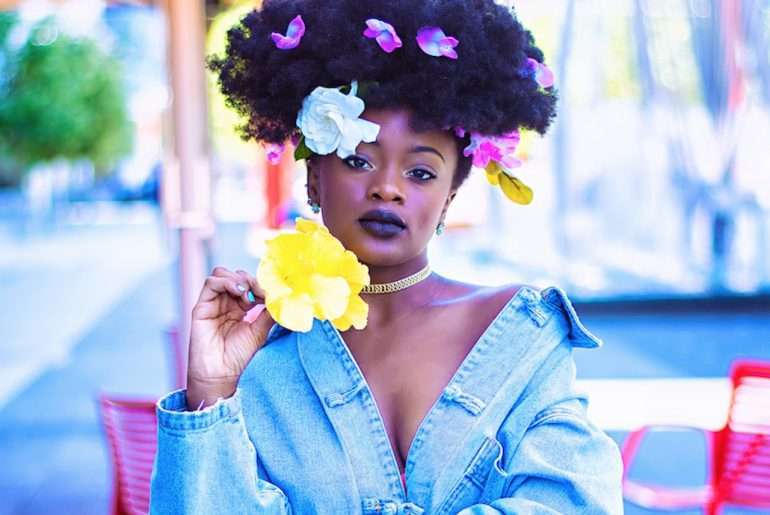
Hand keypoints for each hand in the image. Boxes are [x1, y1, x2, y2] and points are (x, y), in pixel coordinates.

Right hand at [186, 266, 273, 409]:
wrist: (221, 374)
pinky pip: (211, 283)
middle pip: (236, 276)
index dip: (261, 284)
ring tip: (248, 294)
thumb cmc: (238, 356)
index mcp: (240, 308)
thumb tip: (282, 298)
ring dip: (238, 278)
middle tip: (261, 292)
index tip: (272, 293)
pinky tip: (239, 291)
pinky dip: (226, 281)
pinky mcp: (202, 307)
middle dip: (251, 280)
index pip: (249, 284)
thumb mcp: (260, 331)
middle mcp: (226, 303)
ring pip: (222, 274)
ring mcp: (213, 303)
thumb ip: (268, 313)